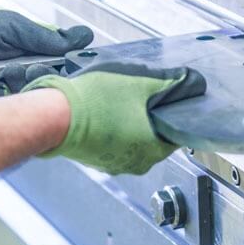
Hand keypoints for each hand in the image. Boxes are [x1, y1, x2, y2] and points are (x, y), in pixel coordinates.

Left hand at [0, 0, 92, 99]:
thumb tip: (85, 36)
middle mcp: (26, 67)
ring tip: (5, 71)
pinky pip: (10, 103)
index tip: (72, 65)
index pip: (64, 61)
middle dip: (43, 75)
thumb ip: (48, 38)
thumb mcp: (14, 28)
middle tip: (31, 67)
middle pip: (51, 81)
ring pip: (32, 93)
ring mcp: (10, 84)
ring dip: (20, 82)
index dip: (71, 66)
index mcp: (35, 48)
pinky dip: (4, 92)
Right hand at [8, 60, 205, 174]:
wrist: (54, 116)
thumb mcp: (141, 82)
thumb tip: (189, 81)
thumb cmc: (95, 104)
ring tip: (121, 102)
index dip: (176, 114)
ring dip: (132, 123)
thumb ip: (170, 82)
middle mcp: (137, 163)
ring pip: (135, 141)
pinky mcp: (96, 159)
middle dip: (152, 117)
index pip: (178, 134)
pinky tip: (106, 112)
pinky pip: (115, 143)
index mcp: (154, 150)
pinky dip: (114, 129)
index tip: (171, 100)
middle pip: (157, 138)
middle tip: (144, 96)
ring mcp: (115, 164)